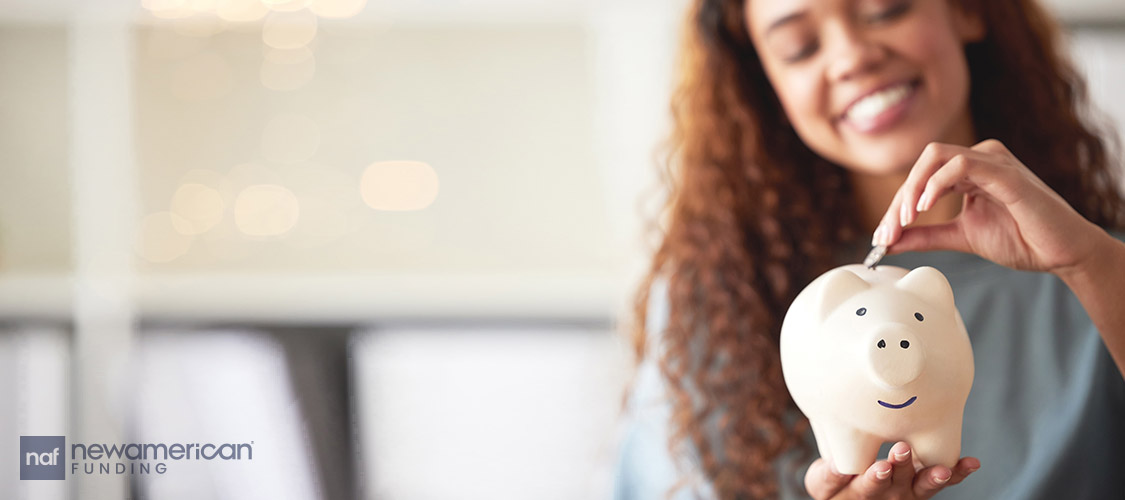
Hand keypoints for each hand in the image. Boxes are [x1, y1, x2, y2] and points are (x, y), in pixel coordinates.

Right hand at [804, 442, 978, 499]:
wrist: (849, 496)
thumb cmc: (833, 482)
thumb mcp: (822, 482)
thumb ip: (828, 475)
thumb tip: (837, 465)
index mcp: (859, 493)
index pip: (867, 487)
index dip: (875, 477)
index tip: (882, 466)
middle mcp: (886, 496)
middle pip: (896, 485)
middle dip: (902, 467)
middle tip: (903, 449)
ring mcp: (907, 493)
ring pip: (922, 487)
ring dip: (933, 477)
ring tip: (944, 469)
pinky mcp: (921, 487)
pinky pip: (941, 482)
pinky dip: (958, 473)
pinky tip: (971, 463)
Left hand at [872, 139, 1112, 276]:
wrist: (1061, 253)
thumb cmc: (1021, 239)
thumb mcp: (961, 237)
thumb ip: (926, 235)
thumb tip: (889, 241)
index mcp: (968, 171)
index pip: (921, 177)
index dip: (896, 206)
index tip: (882, 237)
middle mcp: (980, 158)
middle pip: (923, 164)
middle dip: (899, 199)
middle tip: (888, 232)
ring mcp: (994, 162)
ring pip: (936, 158)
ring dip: (913, 189)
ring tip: (905, 220)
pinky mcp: (1006, 174)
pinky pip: (963, 164)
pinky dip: (937, 183)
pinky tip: (926, 206)